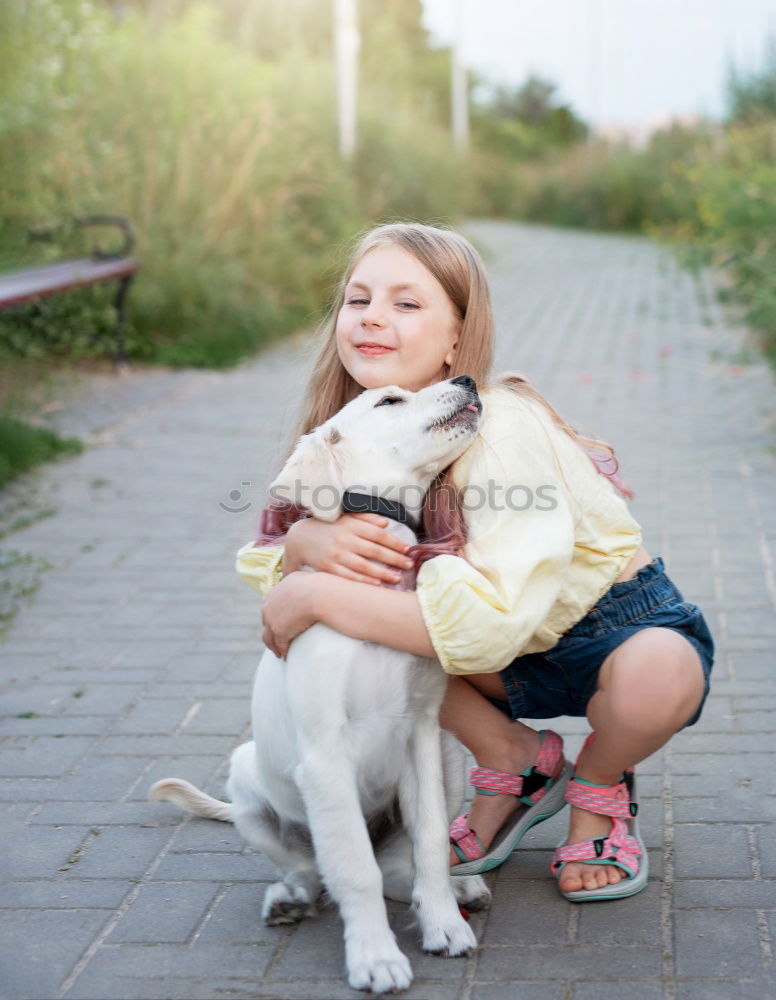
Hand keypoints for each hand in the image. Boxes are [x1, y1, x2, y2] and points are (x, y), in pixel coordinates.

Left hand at [261, 572, 318, 658]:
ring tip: (280, 652)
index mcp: (278, 589)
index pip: (272, 604)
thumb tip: (311, 586)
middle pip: (267, 620)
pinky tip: (287, 656)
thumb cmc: (323, 586)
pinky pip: (279, 645)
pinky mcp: (278, 630)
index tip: (282, 621)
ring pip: (268, 636)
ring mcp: (272, 617)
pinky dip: (282, 651)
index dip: (276, 614)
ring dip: (273, 645)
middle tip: (278, 638)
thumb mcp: (309, 579)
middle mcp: (270, 602)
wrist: (320, 594)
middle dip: (271, 629)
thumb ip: (304, 583)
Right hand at [284, 513, 413, 584]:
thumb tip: (386, 524)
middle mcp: (344, 539)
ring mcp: (336, 555)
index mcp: (351, 525)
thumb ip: (366, 518)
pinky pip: (349, 576)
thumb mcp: (346, 517)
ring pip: (364, 566)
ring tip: (398, 578)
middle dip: (394, 559)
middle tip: (409, 565)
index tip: (407, 549)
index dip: (395, 542)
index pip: (378, 534)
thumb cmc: (328, 527)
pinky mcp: (328, 568)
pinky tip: (377, 584)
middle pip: (375, 551)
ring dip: (383, 573)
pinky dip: (364, 580)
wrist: (299, 539)